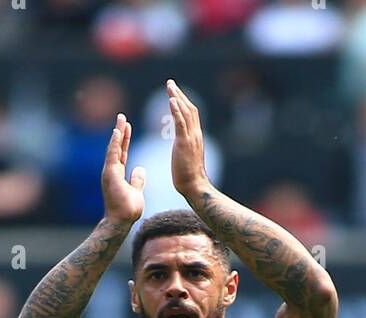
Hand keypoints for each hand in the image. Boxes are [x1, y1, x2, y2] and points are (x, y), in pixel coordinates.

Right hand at [101, 114, 144, 225]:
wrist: (121, 221)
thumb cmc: (128, 210)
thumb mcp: (136, 191)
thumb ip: (137, 180)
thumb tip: (140, 169)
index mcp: (118, 173)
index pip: (122, 152)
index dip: (125, 140)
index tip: (128, 126)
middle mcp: (112, 171)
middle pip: (117, 147)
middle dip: (120, 132)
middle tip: (122, 117)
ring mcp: (109, 172)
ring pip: (114, 148)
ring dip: (117, 133)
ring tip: (120, 119)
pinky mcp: (109, 174)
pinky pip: (112, 155)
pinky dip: (115, 143)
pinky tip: (118, 131)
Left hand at [167, 79, 209, 200]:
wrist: (195, 187)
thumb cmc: (188, 178)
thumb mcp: (186, 157)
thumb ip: (184, 147)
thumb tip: (181, 145)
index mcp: (196, 137)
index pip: (191, 114)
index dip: (183, 102)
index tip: (174, 93)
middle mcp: (196, 134)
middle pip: (189, 108)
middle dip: (179, 94)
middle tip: (170, 83)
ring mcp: (191, 138)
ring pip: (186, 112)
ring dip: (177, 97)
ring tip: (169, 86)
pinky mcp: (184, 143)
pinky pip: (181, 123)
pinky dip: (177, 111)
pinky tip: (171, 100)